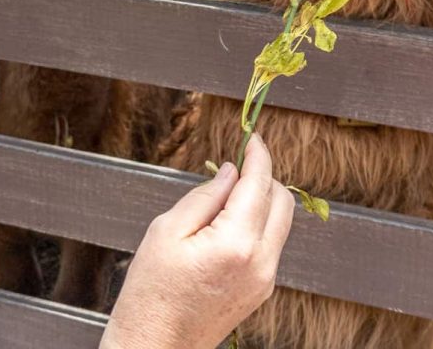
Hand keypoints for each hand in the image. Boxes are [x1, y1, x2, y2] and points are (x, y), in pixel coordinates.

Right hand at [101, 134, 293, 348]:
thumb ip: (205, 196)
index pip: (260, 183)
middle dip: (263, 177)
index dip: (258, 154)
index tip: (251, 138)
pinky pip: (271, 244)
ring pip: (280, 222)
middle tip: (236, 167)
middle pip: (282, 201)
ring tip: (225, 198)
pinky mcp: (261, 291)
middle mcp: (260, 262)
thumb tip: (231, 172)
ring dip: (262, 200)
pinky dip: (258, 224)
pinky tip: (228, 224)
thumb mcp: (167, 231)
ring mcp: (264, 280)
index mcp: (236, 243)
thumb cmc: (151, 295)